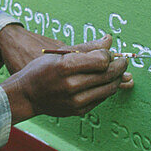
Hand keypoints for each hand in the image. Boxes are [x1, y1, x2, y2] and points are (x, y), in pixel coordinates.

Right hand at [0, 35, 132, 123]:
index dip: (109, 54)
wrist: (27, 94)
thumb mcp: (60, 53)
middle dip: (120, 66)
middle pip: (108, 74)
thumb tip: (109, 39)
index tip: (108, 52)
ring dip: (117, 78)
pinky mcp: (79, 111)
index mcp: (65, 66)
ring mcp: (76, 101)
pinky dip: (107, 89)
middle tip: (122, 61)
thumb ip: (87, 47)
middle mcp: (71, 85)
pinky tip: (103, 82)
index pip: (102, 60)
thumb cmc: (42, 69)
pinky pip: (102, 98)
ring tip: (116, 71)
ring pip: (109, 88)